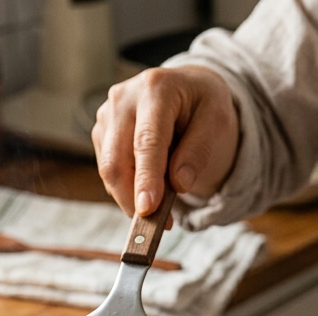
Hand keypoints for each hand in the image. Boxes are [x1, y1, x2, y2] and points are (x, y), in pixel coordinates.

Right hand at [92, 65, 238, 217]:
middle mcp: (123, 98)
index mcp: (155, 88)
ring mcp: (106, 115)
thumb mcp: (217, 121)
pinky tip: (149, 187)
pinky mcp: (100, 132)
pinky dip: (127, 188)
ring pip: (108, 170)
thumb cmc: (203, 104)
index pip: (147, 141)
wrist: (186, 89)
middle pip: (116, 160)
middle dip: (132, 198)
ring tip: (162, 209)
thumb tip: (179, 184)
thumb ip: (198, 150)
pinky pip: (108, 171)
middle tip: (157, 226)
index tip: (148, 210)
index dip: (146, 178)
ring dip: (131, 197)